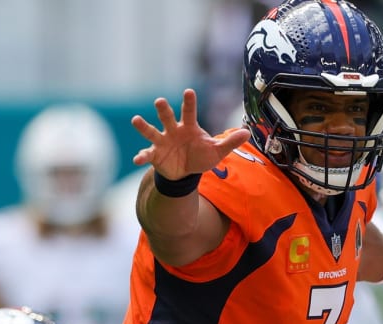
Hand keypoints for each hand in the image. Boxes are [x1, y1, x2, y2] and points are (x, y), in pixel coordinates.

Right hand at [131, 88, 249, 179]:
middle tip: (160, 101)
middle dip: (163, 110)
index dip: (189, 102)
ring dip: (144, 126)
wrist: (186, 172)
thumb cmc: (200, 156)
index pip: (189, 112)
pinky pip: (146, 154)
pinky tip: (137, 159)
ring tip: (136, 120)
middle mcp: (173, 131)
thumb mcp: (217, 151)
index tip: (188, 91)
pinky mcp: (154, 154)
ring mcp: (162, 141)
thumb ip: (230, 142)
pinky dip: (141, 156)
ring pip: (152, 131)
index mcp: (189, 127)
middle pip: (167, 117)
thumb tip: (247, 132)